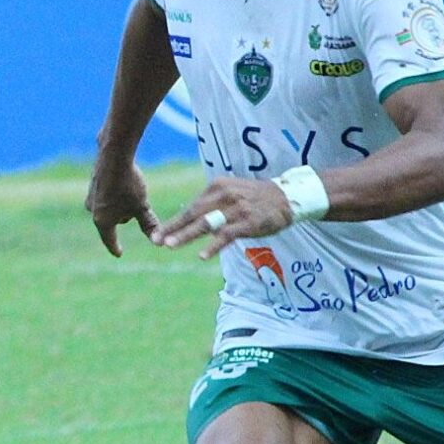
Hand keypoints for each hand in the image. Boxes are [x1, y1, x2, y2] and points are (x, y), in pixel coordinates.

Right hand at [84, 151, 157, 255]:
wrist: (113, 156)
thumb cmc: (128, 185)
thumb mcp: (142, 207)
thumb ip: (148, 224)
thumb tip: (157, 242)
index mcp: (103, 221)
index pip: (110, 240)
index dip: (116, 247)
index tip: (119, 253)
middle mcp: (92, 211)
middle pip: (114, 220)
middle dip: (125, 215)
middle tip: (137, 202)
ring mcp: (90, 196)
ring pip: (111, 206)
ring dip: (121, 203)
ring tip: (130, 189)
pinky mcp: (93, 183)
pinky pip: (107, 194)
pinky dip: (117, 191)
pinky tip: (123, 180)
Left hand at [153, 176, 291, 259]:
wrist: (287, 197)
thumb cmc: (255, 198)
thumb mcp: (231, 192)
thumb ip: (211, 204)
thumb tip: (190, 219)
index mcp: (216, 187)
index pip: (191, 207)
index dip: (173, 221)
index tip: (157, 234)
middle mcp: (223, 196)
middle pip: (193, 214)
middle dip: (172, 228)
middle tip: (156, 241)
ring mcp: (235, 209)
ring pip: (206, 224)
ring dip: (186, 235)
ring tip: (170, 246)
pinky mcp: (247, 222)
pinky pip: (227, 236)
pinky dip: (213, 246)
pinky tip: (202, 256)